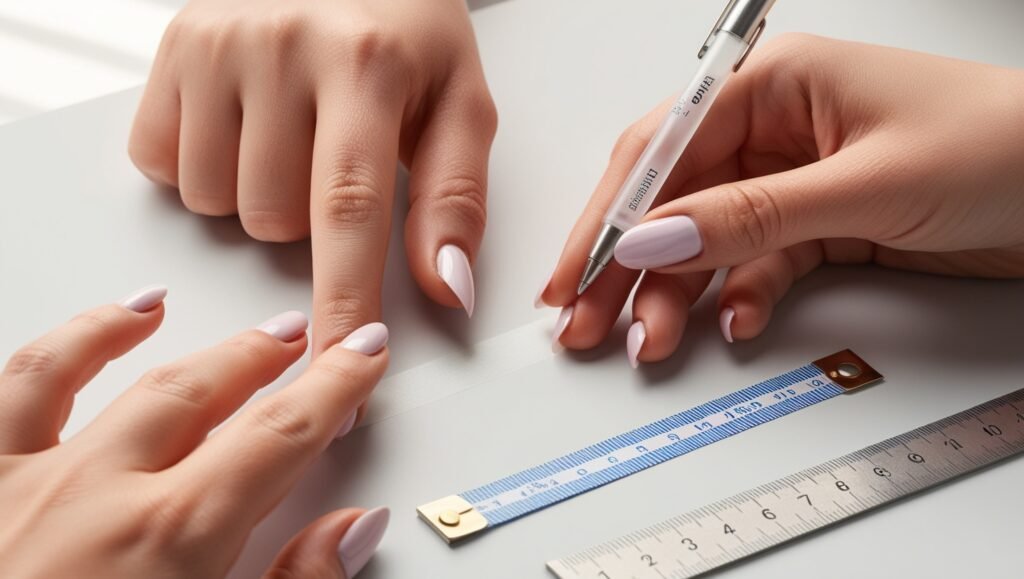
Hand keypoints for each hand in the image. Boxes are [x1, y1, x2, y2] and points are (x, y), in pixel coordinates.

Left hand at [0, 286, 389, 577]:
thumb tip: (352, 531)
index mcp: (172, 539)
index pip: (281, 434)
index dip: (334, 386)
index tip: (361, 356)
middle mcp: (98, 493)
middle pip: (203, 390)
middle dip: (262, 355)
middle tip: (300, 336)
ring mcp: (21, 483)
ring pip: (97, 368)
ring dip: (149, 334)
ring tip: (181, 307)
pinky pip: (11, 390)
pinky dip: (55, 348)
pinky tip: (79, 333)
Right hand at [128, 0, 497, 351]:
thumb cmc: (407, 30)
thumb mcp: (458, 102)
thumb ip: (455, 199)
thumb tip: (448, 289)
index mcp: (366, 63)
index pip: (349, 210)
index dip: (342, 304)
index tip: (338, 377)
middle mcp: (281, 45)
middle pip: (272, 221)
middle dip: (308, 220)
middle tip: (334, 156)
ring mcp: (216, 44)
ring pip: (216, 202)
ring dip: (256, 194)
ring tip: (291, 135)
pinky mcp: (173, 46)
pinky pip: (165, 166)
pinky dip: (205, 166)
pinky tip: (245, 124)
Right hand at [539, 34, 1023, 364]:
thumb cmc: (1003, 146)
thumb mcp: (866, 183)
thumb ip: (752, 215)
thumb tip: (655, 238)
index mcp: (773, 83)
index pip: (663, 147)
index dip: (610, 213)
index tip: (575, 272)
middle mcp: (774, 128)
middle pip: (673, 198)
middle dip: (627, 264)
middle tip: (587, 323)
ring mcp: (793, 180)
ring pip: (708, 239)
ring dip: (678, 293)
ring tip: (651, 342)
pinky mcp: (818, 225)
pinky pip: (757, 263)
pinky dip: (742, 296)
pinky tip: (736, 322)